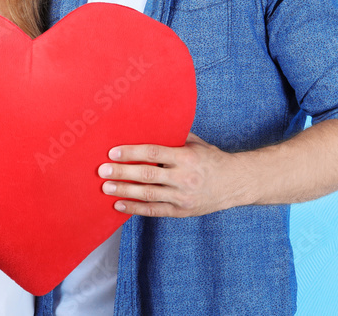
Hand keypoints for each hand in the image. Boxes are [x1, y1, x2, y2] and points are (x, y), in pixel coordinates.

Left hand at [97, 133, 249, 216]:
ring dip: (124, 191)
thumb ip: (174, 137)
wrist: (235, 184)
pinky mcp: (181, 211)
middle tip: (102, 170)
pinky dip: (135, 208)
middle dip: (123, 172)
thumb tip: (148, 125)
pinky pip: (154, 211)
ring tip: (105, 187)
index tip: (113, 152)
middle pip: (148, 175)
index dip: (132, 152)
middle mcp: (184, 178)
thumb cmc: (212, 159)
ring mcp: (182, 197)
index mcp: (187, 157)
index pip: (154, 153)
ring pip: (148, 194)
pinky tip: (119, 205)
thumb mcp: (196, 144)